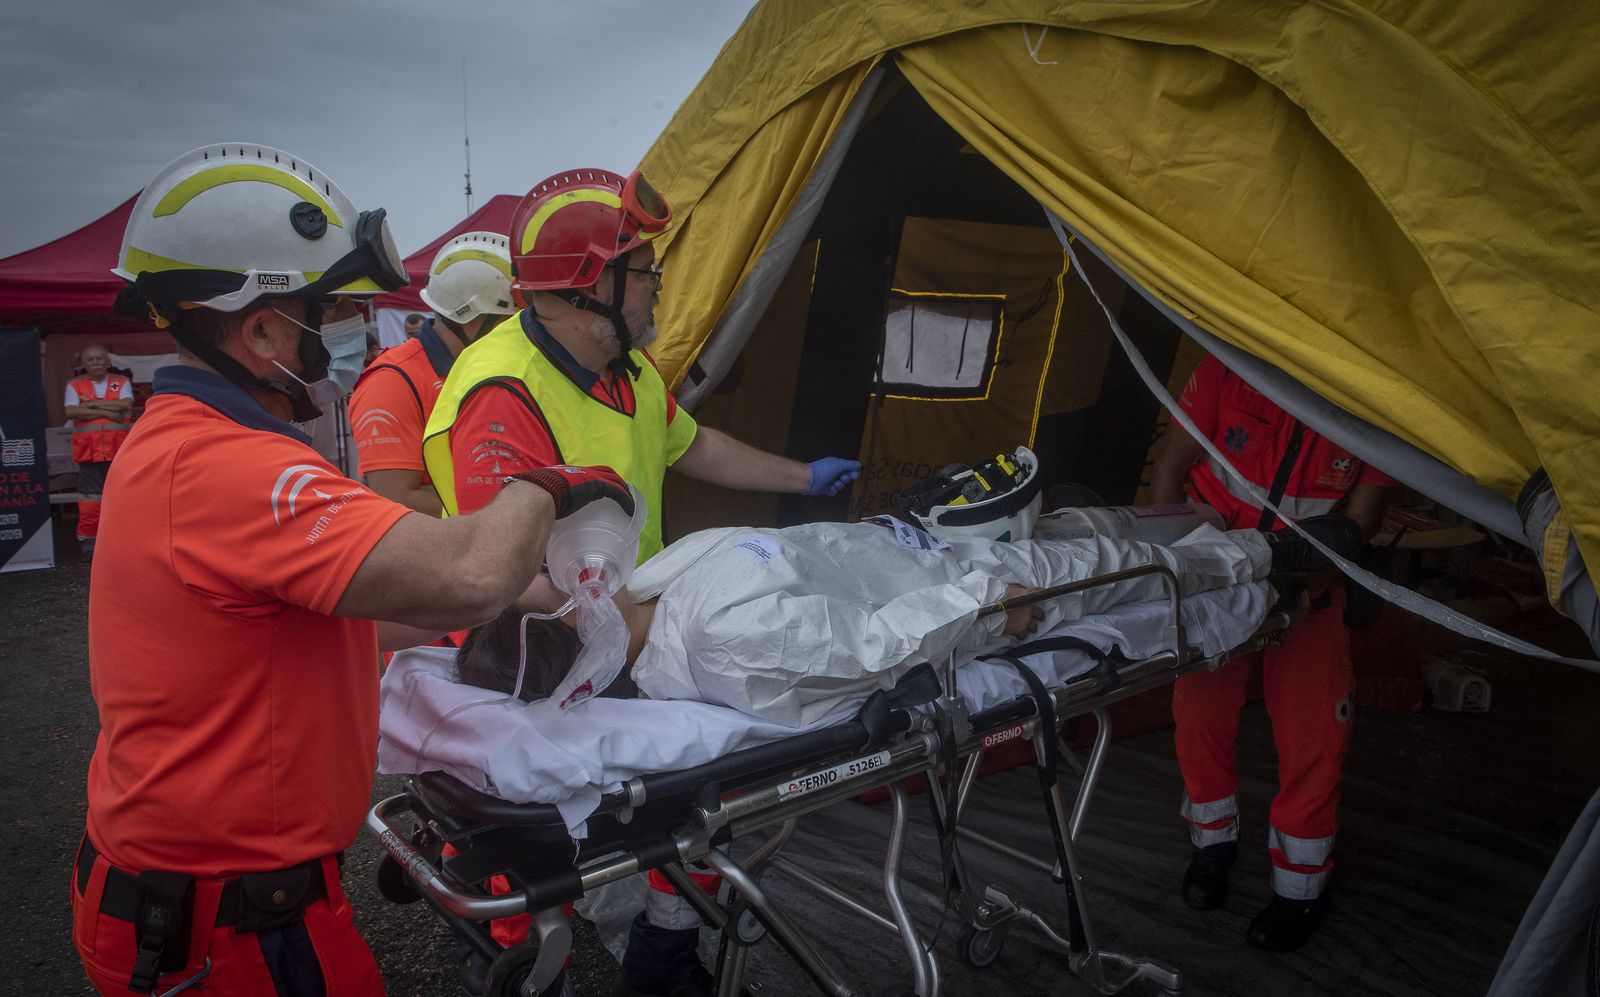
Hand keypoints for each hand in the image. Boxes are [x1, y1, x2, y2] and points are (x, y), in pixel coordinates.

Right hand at [509, 465, 633, 518]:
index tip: (600, 487)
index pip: (586, 472)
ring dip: (623, 490)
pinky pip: (617, 491)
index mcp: (566, 473)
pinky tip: (630, 509)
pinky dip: (625, 499)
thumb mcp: (538, 499)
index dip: (596, 478)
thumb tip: (534, 525)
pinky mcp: (597, 485)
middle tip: (621, 493)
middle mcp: (580, 471)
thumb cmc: (532, 499)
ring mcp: (589, 476)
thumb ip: (541, 506)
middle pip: (604, 472)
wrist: (536, 494)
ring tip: (630, 503)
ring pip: (614, 480)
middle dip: (614, 480)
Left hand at [805, 457, 860, 496]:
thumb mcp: (838, 464)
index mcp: (837, 465)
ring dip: (839, 485)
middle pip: (847, 478)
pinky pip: (835, 491)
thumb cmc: (823, 470)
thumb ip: (849, 465)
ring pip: (841, 485)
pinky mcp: (826, 489)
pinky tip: (829, 488)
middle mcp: (834, 473)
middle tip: (841, 478)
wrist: (810, 479)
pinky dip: (833, 490)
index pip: (849, 469)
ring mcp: (830, 481)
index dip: (853, 473)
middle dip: (845, 479)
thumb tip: (859, 464)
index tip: (854, 476)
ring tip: (834, 483)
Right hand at [1002, 584, 1044, 636]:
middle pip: (1040, 614)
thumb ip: (1019, 589)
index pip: (1040, 593)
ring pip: (1034, 626)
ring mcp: (1026, 620)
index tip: (1041, 599)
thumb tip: (1022, 589)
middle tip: (1037, 618)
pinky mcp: (1020, 629)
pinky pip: (1024, 635)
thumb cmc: (998, 594)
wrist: (991, 606)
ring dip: (1030, 626)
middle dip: (1039, 616)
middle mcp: (1030, 609)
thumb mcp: (1011, 587)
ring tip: (1026, 626)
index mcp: (1028, 595)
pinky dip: (1022, 634)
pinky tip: (1019, 633)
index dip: (1041, 595)